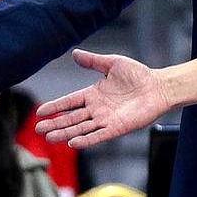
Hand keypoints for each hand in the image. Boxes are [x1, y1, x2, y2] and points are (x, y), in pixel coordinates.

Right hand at [34, 50, 170, 149]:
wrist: (159, 86)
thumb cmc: (138, 74)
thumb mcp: (113, 63)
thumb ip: (93, 61)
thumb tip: (74, 53)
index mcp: (94, 94)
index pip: (70, 102)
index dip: (55, 106)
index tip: (40, 112)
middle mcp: (97, 109)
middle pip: (71, 118)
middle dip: (55, 124)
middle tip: (38, 129)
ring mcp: (106, 119)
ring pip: (81, 128)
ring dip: (65, 133)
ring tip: (50, 138)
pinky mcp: (117, 128)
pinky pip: (98, 135)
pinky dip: (86, 139)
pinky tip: (72, 143)